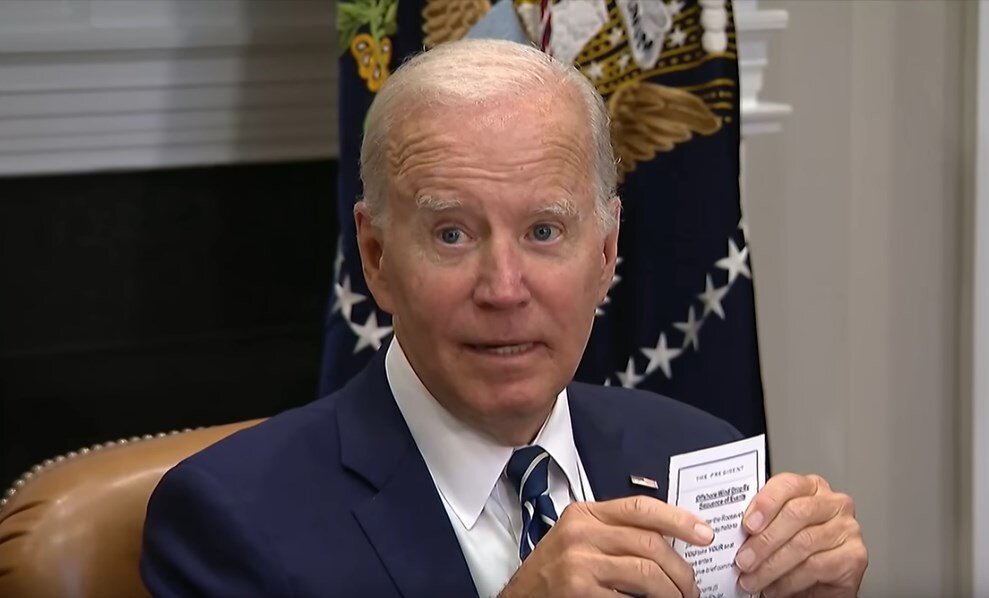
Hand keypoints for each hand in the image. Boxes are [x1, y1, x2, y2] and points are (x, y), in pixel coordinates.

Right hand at [499, 495, 712, 597]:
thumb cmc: (554, 571)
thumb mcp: (579, 539)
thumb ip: (615, 532)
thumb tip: (668, 540)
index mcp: (585, 514)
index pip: (641, 508)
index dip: (679, 520)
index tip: (704, 534)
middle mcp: (581, 532)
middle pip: (650, 543)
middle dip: (681, 570)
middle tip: (692, 587)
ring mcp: (580, 562)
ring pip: (647, 572)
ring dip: (672, 592)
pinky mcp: (580, 591)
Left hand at [733, 473, 867, 596]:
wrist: (819, 585)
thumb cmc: (794, 552)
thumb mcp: (775, 531)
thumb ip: (761, 522)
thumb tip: (732, 527)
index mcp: (811, 488)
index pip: (788, 484)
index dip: (766, 503)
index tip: (747, 525)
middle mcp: (833, 503)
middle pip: (796, 513)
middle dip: (764, 541)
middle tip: (743, 560)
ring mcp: (848, 529)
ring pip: (803, 543)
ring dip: (771, 566)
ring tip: (753, 579)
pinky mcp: (855, 556)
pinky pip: (816, 566)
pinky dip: (789, 580)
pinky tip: (775, 588)